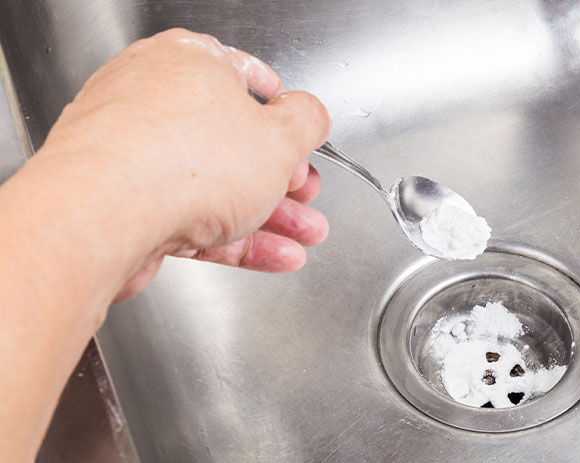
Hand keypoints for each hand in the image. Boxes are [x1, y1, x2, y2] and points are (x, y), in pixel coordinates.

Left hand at [40, 28, 331, 300]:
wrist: (103, 218)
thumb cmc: (181, 162)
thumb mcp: (280, 137)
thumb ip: (307, 122)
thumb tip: (312, 115)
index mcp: (189, 63)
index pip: (247, 78)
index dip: (284, 111)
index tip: (300, 134)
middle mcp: (155, 101)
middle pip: (234, 141)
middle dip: (284, 178)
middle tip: (307, 195)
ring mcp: (136, 154)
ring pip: (216, 185)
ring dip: (270, 215)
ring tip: (304, 234)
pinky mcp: (126, 203)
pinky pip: (192, 217)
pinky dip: (235, 237)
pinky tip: (272, 254)